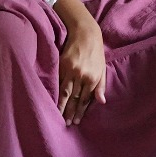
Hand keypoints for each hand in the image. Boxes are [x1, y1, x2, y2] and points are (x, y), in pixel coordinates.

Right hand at [54, 0, 106, 124]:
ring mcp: (70, 70)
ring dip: (61, 105)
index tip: (76, 121)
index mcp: (93, 78)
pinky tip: (53, 99)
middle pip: (74, 98)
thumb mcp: (103, 69)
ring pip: (64, 92)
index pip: (85, 99)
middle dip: (70, 112)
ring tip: (58, 116)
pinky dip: (55, 91)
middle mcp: (81, 75)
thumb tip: (101, 102)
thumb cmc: (96, 53)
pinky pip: (58, 81)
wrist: (86, 33)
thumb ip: (101, 86)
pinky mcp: (61, 64)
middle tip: (66, 123)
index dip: (80, 111)